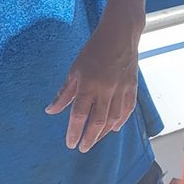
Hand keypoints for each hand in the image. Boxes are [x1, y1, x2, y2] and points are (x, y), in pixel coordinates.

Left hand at [45, 19, 140, 152]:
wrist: (119, 35)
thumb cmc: (94, 50)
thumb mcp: (74, 69)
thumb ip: (64, 93)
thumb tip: (51, 110)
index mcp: (88, 84)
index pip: (79, 115)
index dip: (74, 132)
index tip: (70, 144)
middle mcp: (105, 89)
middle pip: (97, 121)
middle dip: (89, 137)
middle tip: (83, 148)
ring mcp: (121, 88)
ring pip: (114, 118)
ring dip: (104, 132)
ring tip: (95, 140)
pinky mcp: (132, 86)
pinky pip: (128, 108)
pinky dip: (122, 120)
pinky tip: (115, 128)